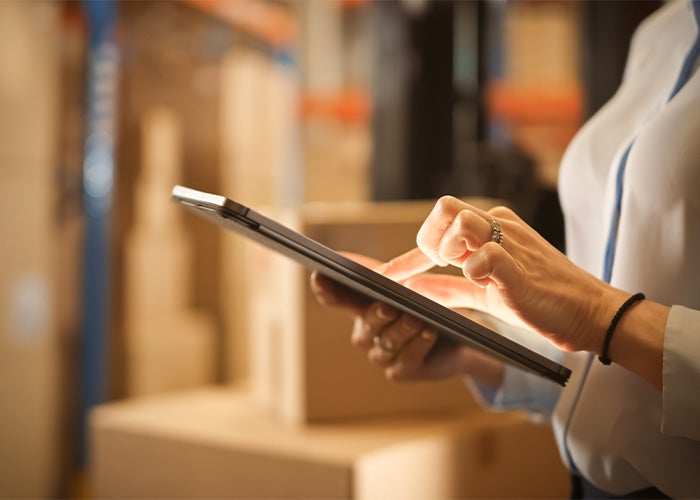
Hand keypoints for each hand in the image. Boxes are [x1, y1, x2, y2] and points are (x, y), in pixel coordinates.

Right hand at [309, 252, 503, 387]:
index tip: (319, 274)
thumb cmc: (424, 302)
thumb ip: (378, 271)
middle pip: (365, 325)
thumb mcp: (404, 281)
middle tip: (388, 306)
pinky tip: (430, 332)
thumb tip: (344, 256)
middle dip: (377, 315)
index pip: (335, 298)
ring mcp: (382, 356)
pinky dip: (418, 345)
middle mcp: (365, 334)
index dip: (326, 289)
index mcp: (360, 307)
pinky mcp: (401, 371)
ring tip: (417, 318)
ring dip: (403, 330)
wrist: (455, 333)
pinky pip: (407, 360)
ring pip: (388, 343)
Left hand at [384, 195, 616, 353]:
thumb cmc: (537, 298)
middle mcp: (499, 226)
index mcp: (492, 227)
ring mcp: (511, 242)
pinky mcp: (520, 267)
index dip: (410, 252)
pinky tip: (485, 283)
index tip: (390, 275)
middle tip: (441, 268)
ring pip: (461, 221)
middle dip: (430, 240)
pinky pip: (486, 255)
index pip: (441, 220)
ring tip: (467, 273)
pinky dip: (474, 271)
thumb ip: (448, 288)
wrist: (588, 313)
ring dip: (450, 251)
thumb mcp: (483, 292)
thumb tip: (412, 288)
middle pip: (444, 208)